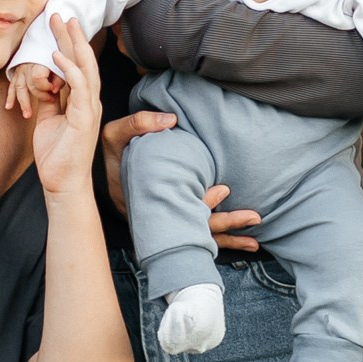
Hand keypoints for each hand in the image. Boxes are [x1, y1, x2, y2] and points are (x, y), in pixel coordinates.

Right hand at [6, 61, 63, 122]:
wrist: (44, 45)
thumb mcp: (61, 67)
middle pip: (30, 85)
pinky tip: (9, 107)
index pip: (38, 78)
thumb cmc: (56, 59)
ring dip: (24, 103)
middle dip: (40, 95)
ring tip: (27, 115)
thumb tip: (53, 90)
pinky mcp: (17, 74)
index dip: (46, 86)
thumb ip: (59, 79)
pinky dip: (11, 97)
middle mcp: (28, 66)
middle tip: (50, 99)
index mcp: (40, 63)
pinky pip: (12, 87)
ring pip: (19, 88)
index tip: (54, 90)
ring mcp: (21, 70)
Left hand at [28, 16, 106, 200]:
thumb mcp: (47, 120)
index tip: (58, 24)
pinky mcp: (84, 119)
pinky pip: (78, 89)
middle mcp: (89, 101)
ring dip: (74, 45)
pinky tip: (57, 56)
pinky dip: (69, 71)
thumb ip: (48, 100)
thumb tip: (42, 80)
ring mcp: (89, 109)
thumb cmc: (56, 155)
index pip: (77, 65)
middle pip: (83, 61)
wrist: (62, 183)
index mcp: (81, 101)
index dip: (68, 44)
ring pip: (85, 69)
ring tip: (63, 24)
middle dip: (72, 36)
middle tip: (61, 13)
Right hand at [100, 113, 261, 251]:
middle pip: (193, 228)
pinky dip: (224, 240)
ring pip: (199, 237)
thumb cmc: (114, 154)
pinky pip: (201, 236)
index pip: (176, 210)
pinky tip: (244, 242)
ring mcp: (168, 223)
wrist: (108, 168)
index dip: (201, 204)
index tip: (222, 190)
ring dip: (228, 238)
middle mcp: (159, 217)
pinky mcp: (177, 223)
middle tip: (253, 217)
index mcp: (145, 201)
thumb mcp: (115, 135)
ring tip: (253, 242)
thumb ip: (138, 124)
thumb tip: (171, 119)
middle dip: (225, 224)